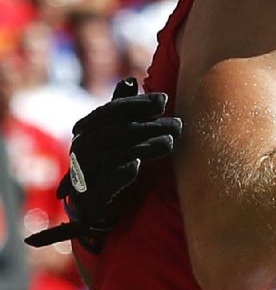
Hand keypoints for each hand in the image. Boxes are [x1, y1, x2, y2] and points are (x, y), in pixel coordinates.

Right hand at [24, 78, 181, 248]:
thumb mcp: (113, 135)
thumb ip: (119, 109)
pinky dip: (121, 173)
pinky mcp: (93, 198)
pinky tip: (138, 165)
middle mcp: (82, 150)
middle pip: (116, 132)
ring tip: (170, 142)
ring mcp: (86, 174)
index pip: (110, 111)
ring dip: (144, 147)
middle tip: (178, 124)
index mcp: (86, 131)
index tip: (164, 100)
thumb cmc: (108, 164)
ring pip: (114, 154)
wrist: (94, 208)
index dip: (137, 104)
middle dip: (148, 125)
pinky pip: (106, 183)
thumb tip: (131, 81)